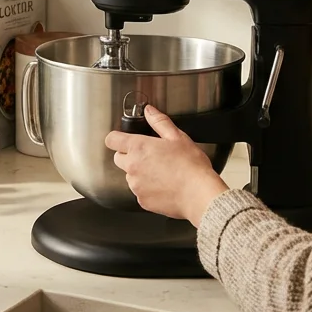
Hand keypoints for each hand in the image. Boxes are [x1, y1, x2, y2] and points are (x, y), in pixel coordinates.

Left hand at [104, 105, 228, 226]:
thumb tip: (149, 111)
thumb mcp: (177, 137)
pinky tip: (164, 185)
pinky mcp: (142, 201)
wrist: (199, 194)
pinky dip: (148, 189)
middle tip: (149, 156)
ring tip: (161, 172)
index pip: (112, 140)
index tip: (123, 139)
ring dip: (139, 173)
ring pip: (129, 176)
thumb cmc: (190, 166)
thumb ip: (159, 122)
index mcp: (139, 148)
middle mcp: (132, 167)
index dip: (117, 138)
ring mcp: (136, 185)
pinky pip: (139, 192)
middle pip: (118, 158)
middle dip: (129, 156)